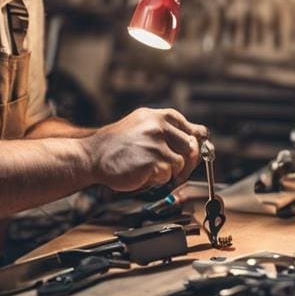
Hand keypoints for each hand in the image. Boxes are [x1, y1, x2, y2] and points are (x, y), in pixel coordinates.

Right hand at [86, 108, 207, 191]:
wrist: (92, 156)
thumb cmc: (118, 145)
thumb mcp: (143, 126)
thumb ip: (169, 130)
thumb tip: (202, 137)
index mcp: (160, 116)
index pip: (194, 130)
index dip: (195, 146)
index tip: (190, 155)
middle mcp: (160, 126)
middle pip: (192, 147)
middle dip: (187, 163)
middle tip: (173, 170)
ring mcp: (157, 143)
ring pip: (181, 164)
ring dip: (170, 172)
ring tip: (151, 169)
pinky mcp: (153, 161)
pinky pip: (168, 176)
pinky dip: (158, 179)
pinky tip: (143, 173)